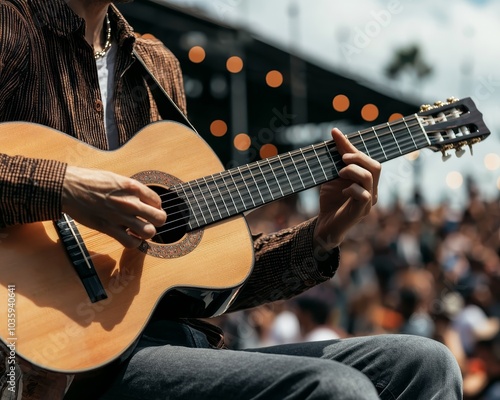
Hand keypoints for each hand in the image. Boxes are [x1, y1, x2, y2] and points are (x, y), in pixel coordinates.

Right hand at [62, 166, 166, 247]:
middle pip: (160, 218)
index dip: (155, 207)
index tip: (148, 209)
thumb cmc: (90, 180)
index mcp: (133, 187)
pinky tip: (129, 237)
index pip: (158, 201)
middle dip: (157, 221)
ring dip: (146, 233)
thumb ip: (131, 190)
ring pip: (149, 232)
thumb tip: (142, 199)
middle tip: (149, 221)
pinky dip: (134, 243)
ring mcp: (120, 216)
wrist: (68, 187)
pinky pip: (131, 242)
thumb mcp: (116, 178)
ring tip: (139, 230)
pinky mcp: (109, 228)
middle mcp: (130, 202)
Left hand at [313, 128, 380, 252]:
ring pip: (369, 178)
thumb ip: (337, 161)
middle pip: (375, 166)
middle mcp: (372, 190)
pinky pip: (363, 195)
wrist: (325, 224)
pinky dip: (352, 189)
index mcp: (367, 181)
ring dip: (352, 171)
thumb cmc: (331, 200)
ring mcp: (368, 201)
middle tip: (341, 159)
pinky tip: (343, 192)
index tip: (335, 133)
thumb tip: (335, 135)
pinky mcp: (361, 211)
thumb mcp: (332, 177)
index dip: (350, 145)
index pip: (366, 159)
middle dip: (357, 157)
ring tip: (339, 173)